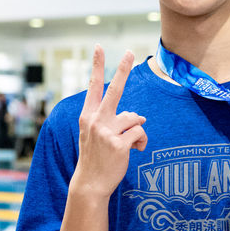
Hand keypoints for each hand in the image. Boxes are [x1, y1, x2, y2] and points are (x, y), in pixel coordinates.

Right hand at [72, 46, 145, 196]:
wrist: (90, 183)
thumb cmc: (96, 157)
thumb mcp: (96, 135)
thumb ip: (113, 121)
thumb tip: (138, 117)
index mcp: (88, 116)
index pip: (93, 86)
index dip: (96, 66)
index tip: (99, 47)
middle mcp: (96, 121)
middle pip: (115, 90)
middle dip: (123, 69)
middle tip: (130, 51)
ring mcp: (107, 132)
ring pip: (134, 118)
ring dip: (137, 131)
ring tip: (130, 144)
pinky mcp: (119, 144)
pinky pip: (140, 134)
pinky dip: (141, 142)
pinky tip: (134, 151)